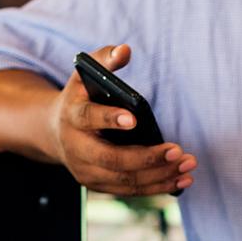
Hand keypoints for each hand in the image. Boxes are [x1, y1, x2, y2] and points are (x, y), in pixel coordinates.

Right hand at [46, 44, 196, 195]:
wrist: (54, 132)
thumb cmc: (80, 98)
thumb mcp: (85, 75)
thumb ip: (104, 59)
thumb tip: (125, 50)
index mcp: (72, 117)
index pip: (89, 118)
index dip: (110, 119)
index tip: (134, 119)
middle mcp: (76, 148)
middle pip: (112, 159)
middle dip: (147, 158)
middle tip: (178, 150)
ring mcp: (86, 171)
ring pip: (124, 180)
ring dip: (159, 175)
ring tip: (188, 165)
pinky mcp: (98, 186)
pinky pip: (129, 191)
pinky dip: (156, 187)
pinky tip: (181, 179)